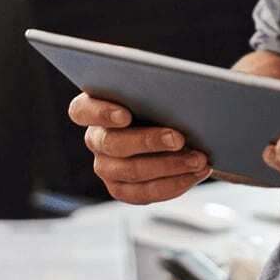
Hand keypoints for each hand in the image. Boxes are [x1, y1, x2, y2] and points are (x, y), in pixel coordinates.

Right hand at [66, 92, 210, 203]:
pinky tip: (195, 173)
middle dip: (149, 141)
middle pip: (112, 144)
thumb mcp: (153, 87)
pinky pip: (144, 193)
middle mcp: (95, 139)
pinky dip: (174, 184)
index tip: (125, 115)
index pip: (82, 110)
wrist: (174, 126)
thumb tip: (176, 92)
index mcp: (92, 109)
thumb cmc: (159, 99)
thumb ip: (153, 87)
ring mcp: (106, 167)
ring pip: (132, 172)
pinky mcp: (122, 189)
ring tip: (198, 159)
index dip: (101, 113)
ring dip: (169, 166)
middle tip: (179, 138)